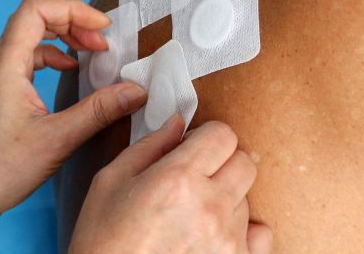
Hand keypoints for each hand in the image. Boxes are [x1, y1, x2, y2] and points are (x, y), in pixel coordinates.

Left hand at [0, 0, 148, 224]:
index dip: (72, 10)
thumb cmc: (1, 169)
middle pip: (35, 17)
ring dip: (64, 36)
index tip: (101, 28)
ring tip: (92, 52)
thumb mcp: (58, 139)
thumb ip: (98, 111)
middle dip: (73, 21)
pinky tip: (70, 69)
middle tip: (102, 42)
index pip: (36, 10)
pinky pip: (27, 55)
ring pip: (30, 34)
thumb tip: (135, 91)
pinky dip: (53, 54)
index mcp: (6, 65)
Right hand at [70, 117, 272, 253]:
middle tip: (195, 177)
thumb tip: (178, 123)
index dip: (206, 137)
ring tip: (193, 214)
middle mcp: (210, 207)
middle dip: (221, 162)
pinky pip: (261, 234)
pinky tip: (214, 234)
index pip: (224, 135)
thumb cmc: (102, 239)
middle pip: (244, 162)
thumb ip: (150, 145)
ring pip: (247, 197)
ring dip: (226, 197)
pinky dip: (243, 231)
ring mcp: (228, 240)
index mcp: (178, 178)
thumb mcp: (111, 180)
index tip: (192, 148)